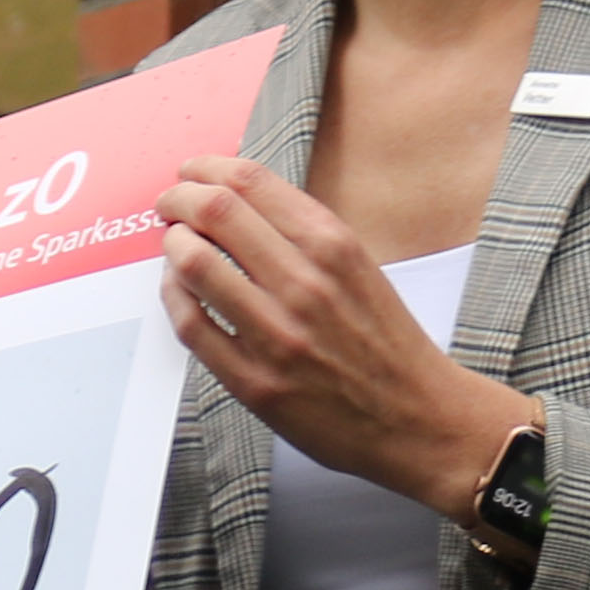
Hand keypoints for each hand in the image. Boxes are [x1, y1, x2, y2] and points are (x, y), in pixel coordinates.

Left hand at [157, 157, 538, 522]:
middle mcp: (305, 282)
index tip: (192, 172)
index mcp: (333, 245)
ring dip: (172, 244)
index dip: (206, 169)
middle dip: (179, 198)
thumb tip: (236, 205)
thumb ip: (303, 236)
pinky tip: (178, 289)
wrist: (420, 420)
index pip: (250, 182)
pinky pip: (192, 324)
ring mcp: (277, 334)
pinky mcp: (255, 381)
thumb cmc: (388, 346)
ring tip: (173, 245)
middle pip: (214, 211)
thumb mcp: (360, 268)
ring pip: (194, 262)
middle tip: (170, 204)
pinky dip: (173, 296)